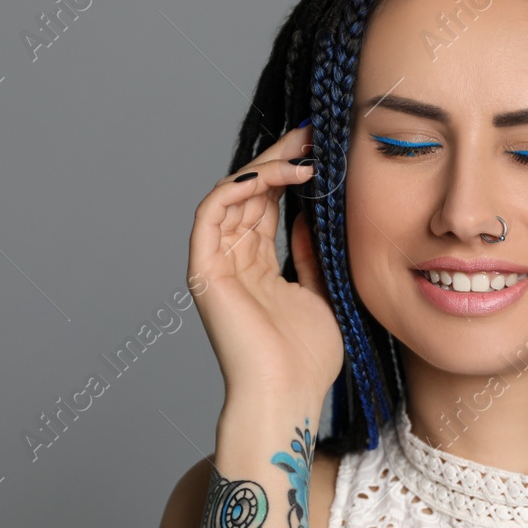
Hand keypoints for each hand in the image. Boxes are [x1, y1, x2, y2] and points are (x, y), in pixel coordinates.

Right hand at [188, 124, 342, 404]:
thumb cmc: (308, 361)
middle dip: (279, 159)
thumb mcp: (323, 296)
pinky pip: (210, 213)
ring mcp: (215, 266)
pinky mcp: (204, 271)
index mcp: (257, 270)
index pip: (267, 207)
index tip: (320, 147)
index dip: (289, 174)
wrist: (288, 396)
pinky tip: (276, 175)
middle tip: (311, 131)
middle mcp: (232, 263)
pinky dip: (238, 187)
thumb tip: (311, 216)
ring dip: (265, 167)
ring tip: (301, 149)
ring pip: (231, 196)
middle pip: (249, 195)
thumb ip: (312, 256)